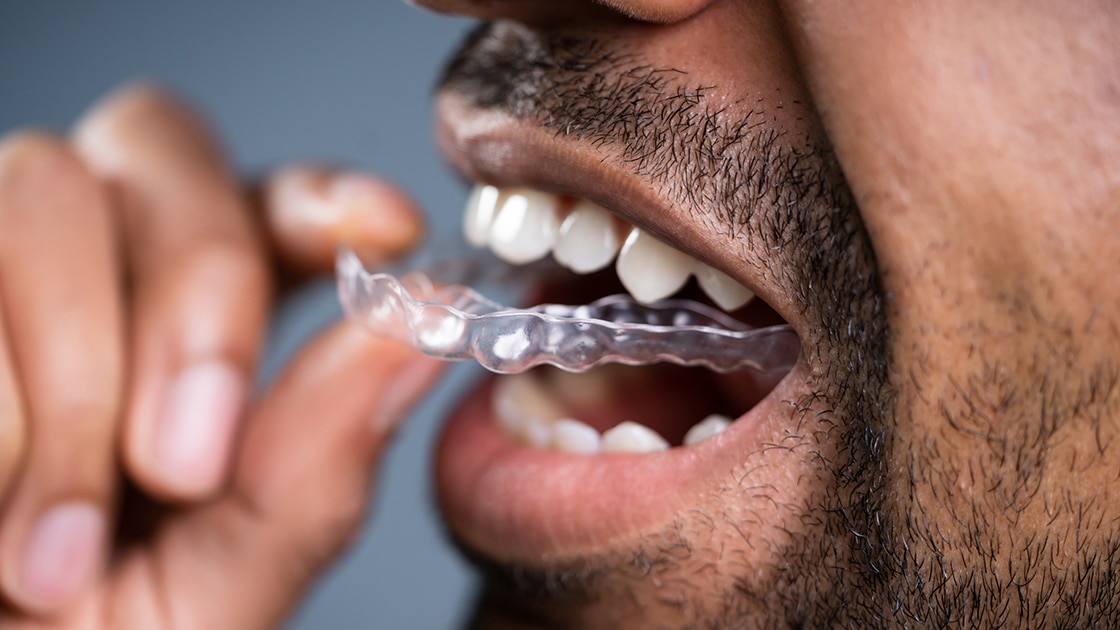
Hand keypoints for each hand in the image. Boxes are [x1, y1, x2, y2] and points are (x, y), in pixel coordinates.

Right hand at [0, 85, 442, 627]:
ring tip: (54, 556)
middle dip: (195, 297)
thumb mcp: (212, 591)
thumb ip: (314, 467)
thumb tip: (428, 326)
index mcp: (187, 328)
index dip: (325, 194)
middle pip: (159, 143)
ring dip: (68, 382)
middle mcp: (89, 268)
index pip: (265, 203)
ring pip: (43, 189)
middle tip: (184, 466)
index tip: (388, 228)